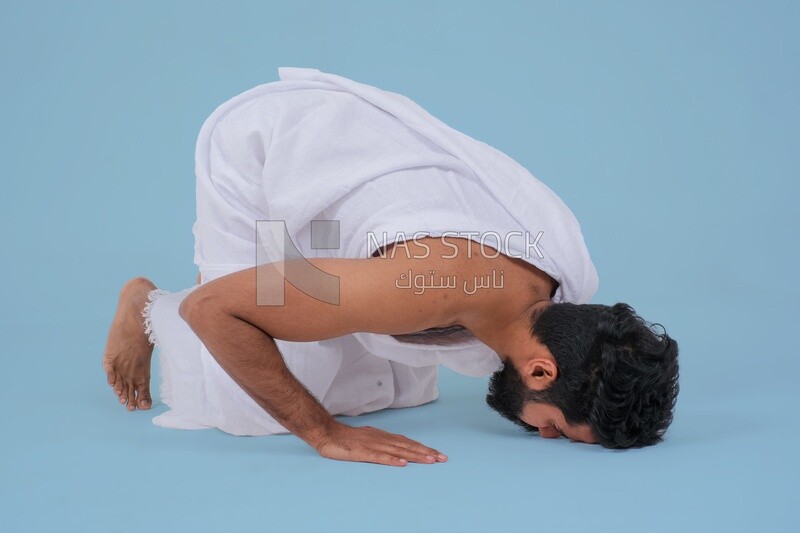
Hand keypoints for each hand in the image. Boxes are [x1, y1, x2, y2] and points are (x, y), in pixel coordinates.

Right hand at [313, 422, 447, 466]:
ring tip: (429, 460)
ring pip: (398, 451)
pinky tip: (402, 464)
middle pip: (408, 446)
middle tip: (442, 458)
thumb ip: (384, 443)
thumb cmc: (348, 438)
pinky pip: (380, 457)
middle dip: (426, 452)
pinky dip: (392, 461)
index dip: (423, 448)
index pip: (408, 443)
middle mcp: (382, 439)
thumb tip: (398, 450)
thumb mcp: (370, 438)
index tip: (437, 454)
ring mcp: (373, 445)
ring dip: (415, 456)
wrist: (328, 433)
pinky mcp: (363, 452)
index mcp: (384, 436)